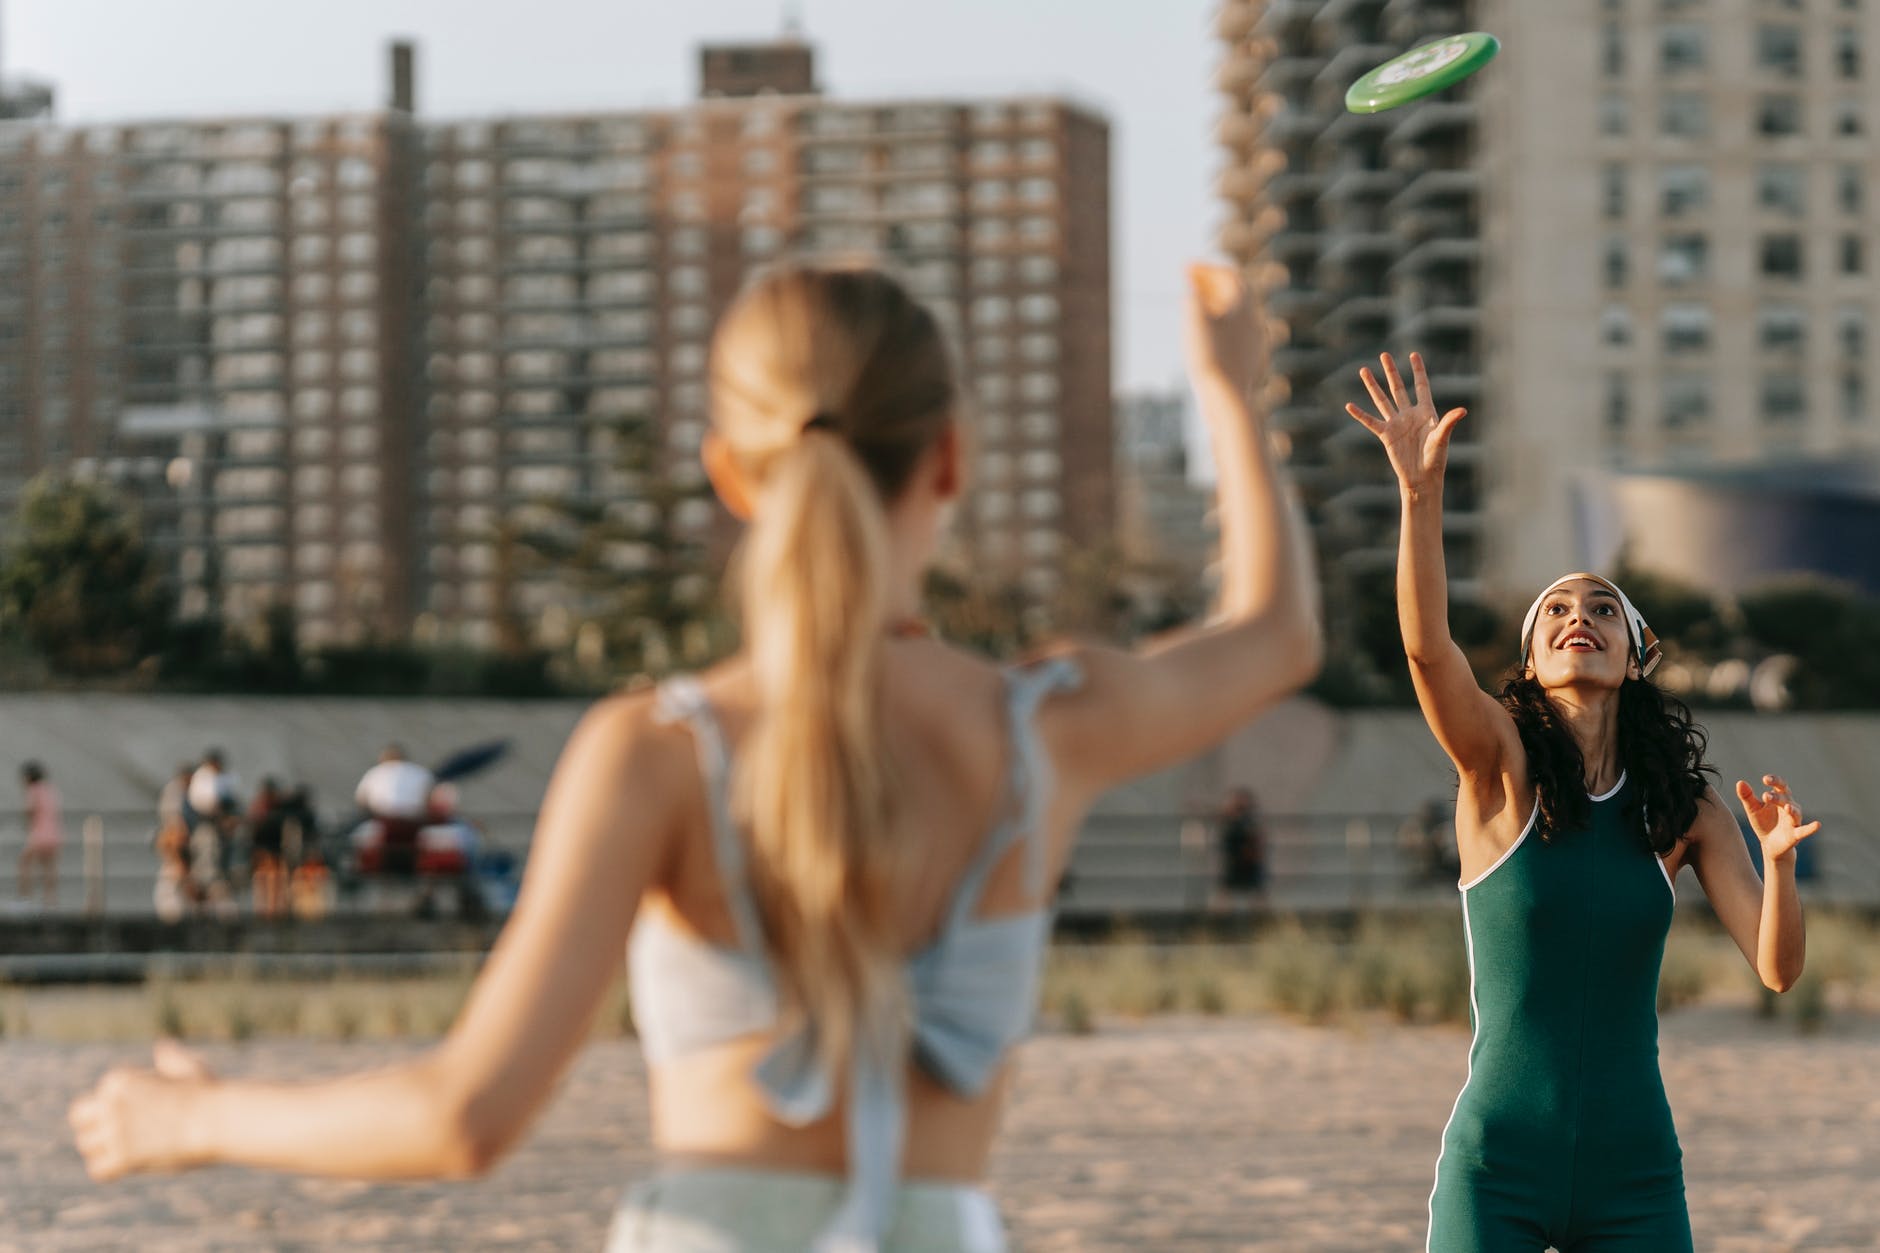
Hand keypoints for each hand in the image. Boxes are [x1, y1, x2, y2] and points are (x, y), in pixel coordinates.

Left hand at [69, 1039, 214, 1180]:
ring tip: (129, 1151)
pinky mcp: (123, 1157)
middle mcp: (111, 1104)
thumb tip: (162, 1046)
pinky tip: (131, 1166)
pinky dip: (112, 1171)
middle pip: (79, 1118)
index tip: (137, 1114)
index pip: (97, 1096)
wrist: (219, 1121)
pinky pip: (98, 1170)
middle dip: (95, 1126)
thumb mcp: (187, 1069)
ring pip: (86, 1146)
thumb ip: (169, 1059)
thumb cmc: (207, 1095)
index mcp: (120, 1080)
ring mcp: (115, 1131)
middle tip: (119, 1135)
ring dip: (103, 1150)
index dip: (112, 1107)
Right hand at [1183, 263, 1264, 402]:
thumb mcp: (1194, 320)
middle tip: (1192, 281)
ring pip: (1238, 314)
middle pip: (1237, 292)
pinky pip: (1238, 334)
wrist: (1229, 400)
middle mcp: (1254, 320)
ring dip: (1218, 304)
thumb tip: (1193, 285)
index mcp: (1243, 305)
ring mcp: (1255, 342)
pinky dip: (1223, 325)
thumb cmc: (1211, 358)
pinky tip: (1211, 336)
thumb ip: (1194, 296)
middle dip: (1213, 283)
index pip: (1229, 275)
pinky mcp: (1251, 361)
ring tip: (1198, 307)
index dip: (1207, 268)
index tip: (1185, 267)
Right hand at [1344, 352, 1466, 492]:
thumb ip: (1448, 422)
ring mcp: (1396, 423)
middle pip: (1398, 388)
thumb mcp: (1442, 438)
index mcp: (1426, 412)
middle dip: (1391, 371)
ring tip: (1364, 370)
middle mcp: (1409, 414)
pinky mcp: (1386, 435)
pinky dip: (1360, 414)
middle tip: (1384, 355)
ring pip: (1382, 400)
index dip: (1418, 370)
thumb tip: (1462, 410)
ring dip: (1373, 386)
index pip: (1421, 386)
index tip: (1414, 355)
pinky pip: (1371, 422)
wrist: (1421, 477)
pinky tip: (1349, 406)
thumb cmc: (1436, 458)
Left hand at [1735, 774, 1821, 863]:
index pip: (1780, 786)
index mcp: (1780, 798)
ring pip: (1795, 813)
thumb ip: (1747, 797)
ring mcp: (1794, 820)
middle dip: (1777, 797)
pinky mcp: (1796, 834)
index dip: (1775, 781)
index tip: (1765, 779)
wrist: (1769, 844)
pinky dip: (1811, 828)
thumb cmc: (1763, 822)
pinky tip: (1817, 825)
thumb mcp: (1752, 809)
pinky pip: (1805, 830)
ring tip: (1787, 807)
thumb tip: (1740, 782)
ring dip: (1791, 810)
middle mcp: (1790, 807)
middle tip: (1766, 796)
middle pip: (1786, 798)